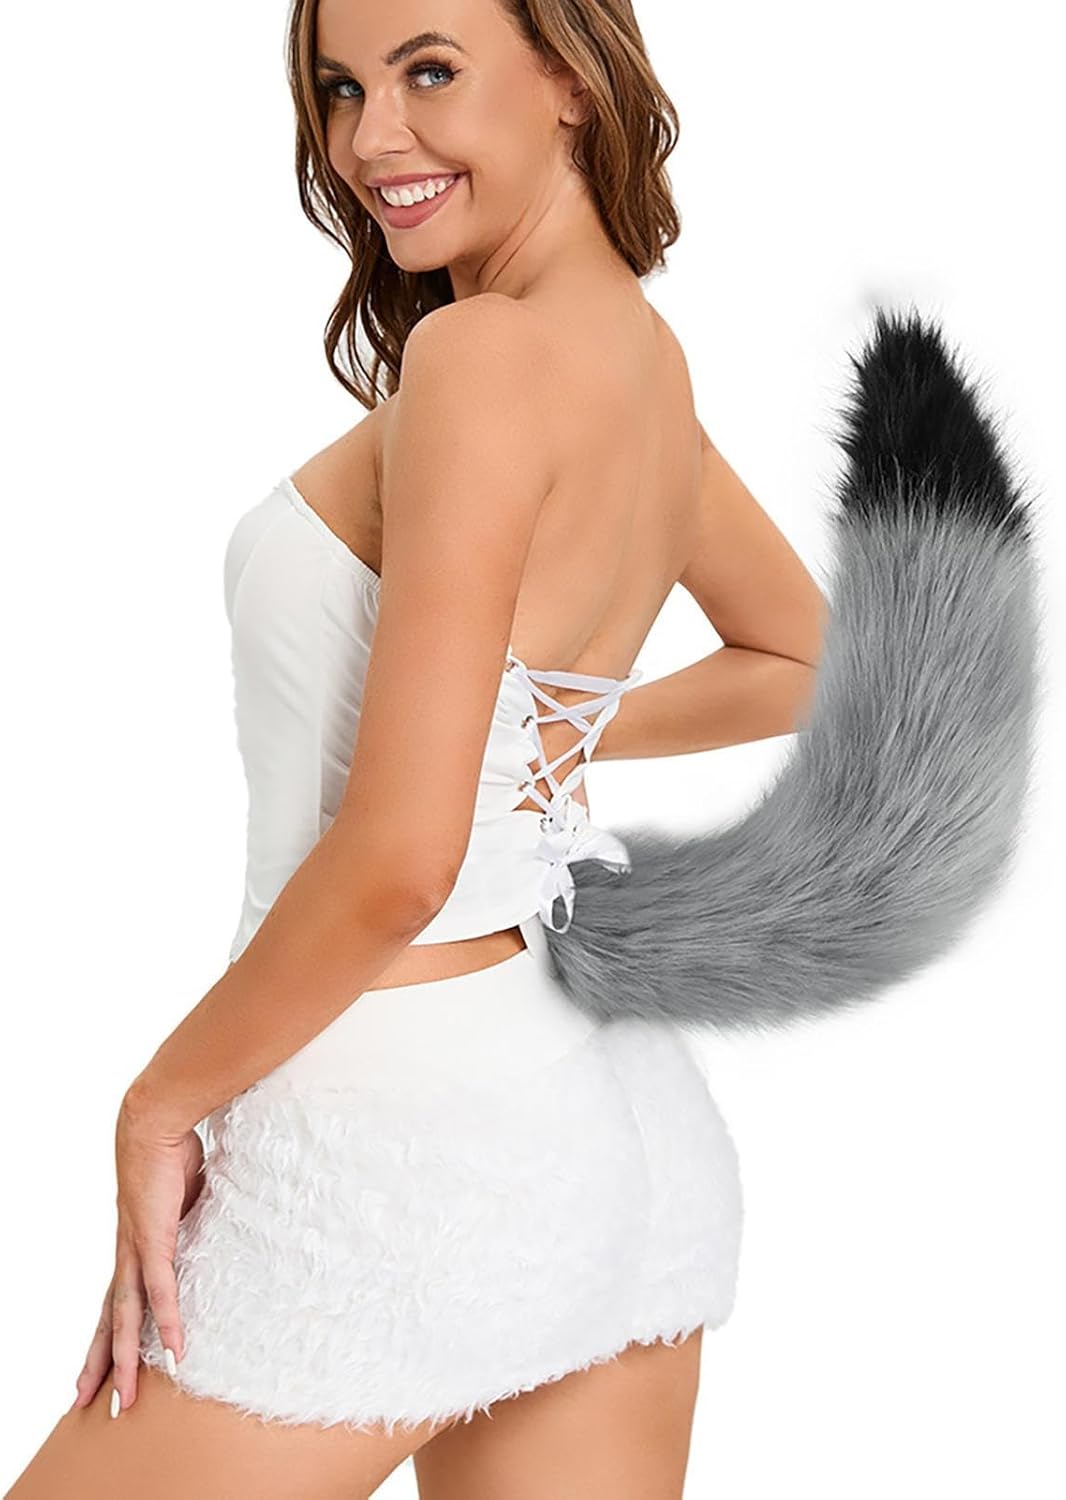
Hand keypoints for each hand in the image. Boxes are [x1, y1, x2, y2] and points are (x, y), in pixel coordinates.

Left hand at [70, 1094, 204, 1414]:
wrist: (154, 1121)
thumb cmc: (168, 1149)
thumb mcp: (183, 1197)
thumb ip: (191, 1219)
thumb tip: (211, 1224)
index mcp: (133, 1244)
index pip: (115, 1300)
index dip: (107, 1334)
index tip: (99, 1366)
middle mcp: (127, 1252)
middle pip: (110, 1320)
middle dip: (101, 1362)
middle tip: (88, 1402)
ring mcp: (137, 1248)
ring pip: (127, 1317)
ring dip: (125, 1359)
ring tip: (125, 1397)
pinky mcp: (154, 1239)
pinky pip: (162, 1290)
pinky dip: (166, 1322)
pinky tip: (173, 1351)